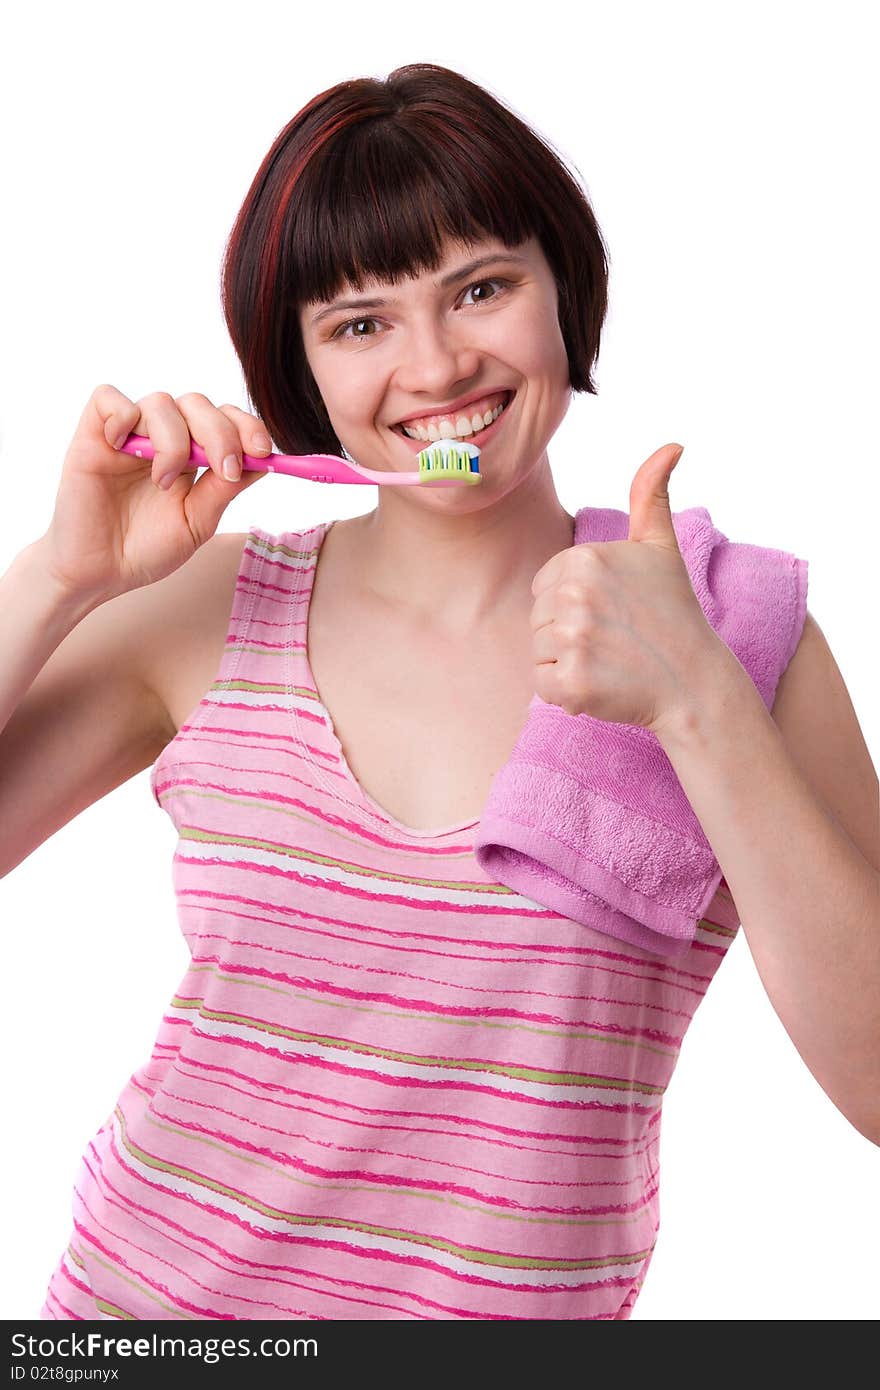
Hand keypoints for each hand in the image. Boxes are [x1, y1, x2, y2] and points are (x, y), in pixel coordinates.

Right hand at [43, 385, 271, 603]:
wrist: (99, 573)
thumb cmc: (145, 550)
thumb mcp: (196, 524)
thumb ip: (223, 491)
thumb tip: (263, 463)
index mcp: (192, 456)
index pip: (225, 420)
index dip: (247, 427)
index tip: (262, 451)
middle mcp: (162, 438)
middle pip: (197, 403)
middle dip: (221, 433)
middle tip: (224, 469)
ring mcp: (129, 434)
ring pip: (161, 402)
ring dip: (173, 441)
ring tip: (163, 482)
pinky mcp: (93, 434)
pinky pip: (109, 398)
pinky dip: (123, 416)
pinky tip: (122, 448)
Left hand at [530, 442, 727, 734]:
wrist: (694, 680)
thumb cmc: (672, 613)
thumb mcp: (661, 547)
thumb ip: (650, 494)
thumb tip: (672, 445)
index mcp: (585, 558)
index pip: (545, 586)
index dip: (575, 604)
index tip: (613, 611)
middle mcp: (574, 595)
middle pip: (538, 618)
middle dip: (569, 633)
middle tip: (615, 639)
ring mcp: (572, 640)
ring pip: (539, 651)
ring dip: (567, 662)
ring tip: (609, 661)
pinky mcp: (571, 683)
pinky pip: (543, 684)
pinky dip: (567, 692)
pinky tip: (601, 684)